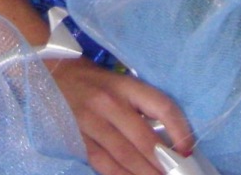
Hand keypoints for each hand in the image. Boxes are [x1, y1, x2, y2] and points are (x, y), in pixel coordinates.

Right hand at [50, 57, 194, 174]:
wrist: (53, 74)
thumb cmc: (94, 79)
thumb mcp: (120, 81)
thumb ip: (140, 104)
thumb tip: (168, 135)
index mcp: (125, 84)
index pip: (160, 105)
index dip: (179, 129)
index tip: (187, 148)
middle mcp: (110, 103)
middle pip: (143, 137)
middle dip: (162, 161)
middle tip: (176, 173)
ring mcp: (92, 123)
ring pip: (124, 155)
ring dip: (145, 172)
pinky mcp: (77, 139)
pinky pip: (104, 163)